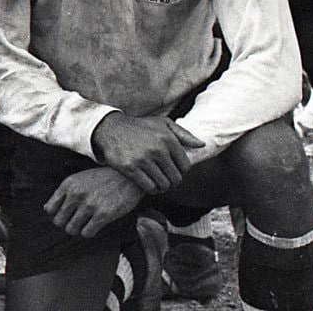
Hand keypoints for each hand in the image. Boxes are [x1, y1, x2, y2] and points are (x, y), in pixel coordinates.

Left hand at [45, 166, 143, 238]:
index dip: (57, 215)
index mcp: (68, 184)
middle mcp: (76, 194)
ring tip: (87, 223)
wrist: (128, 177)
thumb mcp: (80, 179)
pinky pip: (86, 233)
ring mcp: (89, 205)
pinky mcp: (103, 215)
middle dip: (67, 224)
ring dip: (78, 229)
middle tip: (77, 221)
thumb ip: (65, 192)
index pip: (50, 209)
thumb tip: (47, 210)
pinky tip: (96, 225)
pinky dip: (90, 232)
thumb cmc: (103, 179)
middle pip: (59, 222)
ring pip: (71, 229)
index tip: (66, 215)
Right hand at [89, 112, 203, 192]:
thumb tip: (202, 145)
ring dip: (162, 186)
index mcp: (168, 138)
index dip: (181, 171)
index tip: (173, 169)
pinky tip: (149, 183)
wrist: (110, 128)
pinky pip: (149, 187)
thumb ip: (184, 134)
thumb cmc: (139, 127)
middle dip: (172, 181)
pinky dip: (151, 189)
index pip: (185, 166)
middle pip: (176, 178)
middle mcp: (157, 149)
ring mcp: (143, 159)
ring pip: (163, 185)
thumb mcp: (162, 123)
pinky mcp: (130, 168)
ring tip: (158, 181)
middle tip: (166, 178)